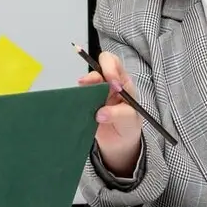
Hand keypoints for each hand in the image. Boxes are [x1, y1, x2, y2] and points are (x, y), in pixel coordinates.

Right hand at [77, 51, 142, 176]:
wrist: (119, 143)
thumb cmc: (128, 125)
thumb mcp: (130, 120)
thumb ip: (119, 114)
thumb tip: (101, 113)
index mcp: (123, 82)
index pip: (115, 63)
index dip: (110, 68)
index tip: (111, 83)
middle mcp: (108, 84)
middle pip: (97, 68)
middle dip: (93, 75)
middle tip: (89, 84)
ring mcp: (96, 93)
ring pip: (86, 82)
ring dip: (84, 88)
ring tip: (83, 97)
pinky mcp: (86, 103)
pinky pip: (79, 97)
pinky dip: (77, 99)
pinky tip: (78, 106)